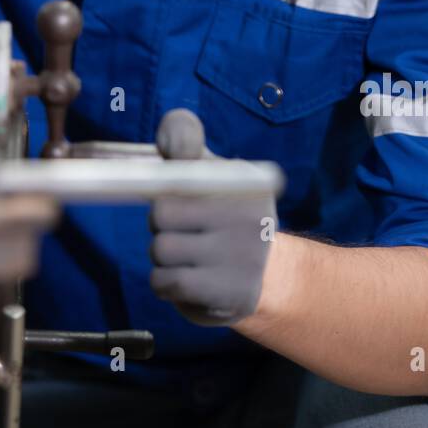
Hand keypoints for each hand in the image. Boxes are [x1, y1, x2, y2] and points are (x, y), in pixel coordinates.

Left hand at [148, 109, 277, 326]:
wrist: (268, 276)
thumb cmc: (223, 215)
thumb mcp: (211, 173)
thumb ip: (184, 145)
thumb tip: (170, 135)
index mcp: (241, 177)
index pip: (185, 145)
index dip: (169, 161)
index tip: (166, 182)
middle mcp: (248, 210)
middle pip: (161, 212)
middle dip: (159, 225)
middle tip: (181, 230)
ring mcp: (244, 253)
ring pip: (161, 249)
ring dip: (162, 258)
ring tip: (188, 257)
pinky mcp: (233, 292)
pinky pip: (167, 281)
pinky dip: (164, 282)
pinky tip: (185, 279)